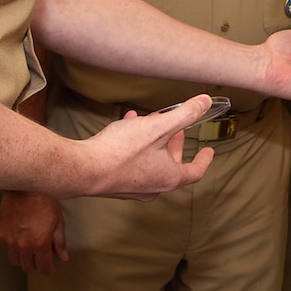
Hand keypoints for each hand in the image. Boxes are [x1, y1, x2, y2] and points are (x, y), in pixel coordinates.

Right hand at [0, 190, 67, 272]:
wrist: (25, 188)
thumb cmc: (44, 201)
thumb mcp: (57, 222)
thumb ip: (59, 243)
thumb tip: (63, 258)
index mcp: (39, 243)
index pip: (43, 267)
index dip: (49, 270)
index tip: (51, 269)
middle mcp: (23, 246)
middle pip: (28, 267)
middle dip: (37, 266)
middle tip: (42, 259)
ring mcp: (10, 242)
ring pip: (16, 261)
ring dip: (24, 261)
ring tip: (31, 254)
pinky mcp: (1, 235)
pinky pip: (7, 251)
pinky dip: (14, 251)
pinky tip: (21, 243)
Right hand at [71, 94, 216, 200]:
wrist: (83, 169)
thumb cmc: (121, 152)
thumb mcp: (158, 127)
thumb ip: (184, 114)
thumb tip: (205, 103)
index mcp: (168, 178)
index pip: (194, 171)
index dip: (203, 159)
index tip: (208, 151)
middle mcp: (152, 187)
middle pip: (171, 165)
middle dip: (173, 144)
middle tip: (175, 128)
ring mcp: (132, 188)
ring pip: (150, 161)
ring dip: (152, 140)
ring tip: (147, 121)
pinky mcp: (115, 183)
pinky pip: (132, 162)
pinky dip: (135, 144)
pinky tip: (125, 125)